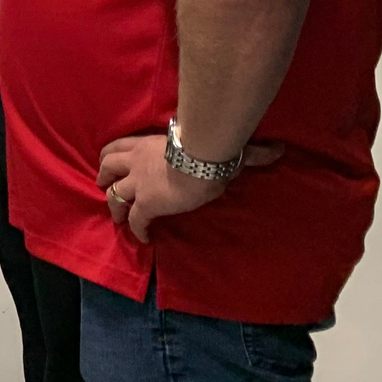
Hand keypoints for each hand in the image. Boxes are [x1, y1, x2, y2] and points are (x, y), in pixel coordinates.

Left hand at [96, 134, 284, 242]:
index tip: (112, 162)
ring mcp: (138, 184)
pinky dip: (136, 229)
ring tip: (116, 215)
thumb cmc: (210, 146)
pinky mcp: (146, 204)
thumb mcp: (216, 144)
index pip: (120, 145)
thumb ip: (245, 150)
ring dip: (113, 204)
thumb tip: (277, 150)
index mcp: (147, 144)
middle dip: (104, 176)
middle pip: (107, 166)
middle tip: (105, 184)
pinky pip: (134, 220)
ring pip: (113, 194)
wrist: (202, 159)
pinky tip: (142, 238)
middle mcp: (136, 162)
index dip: (113, 155)